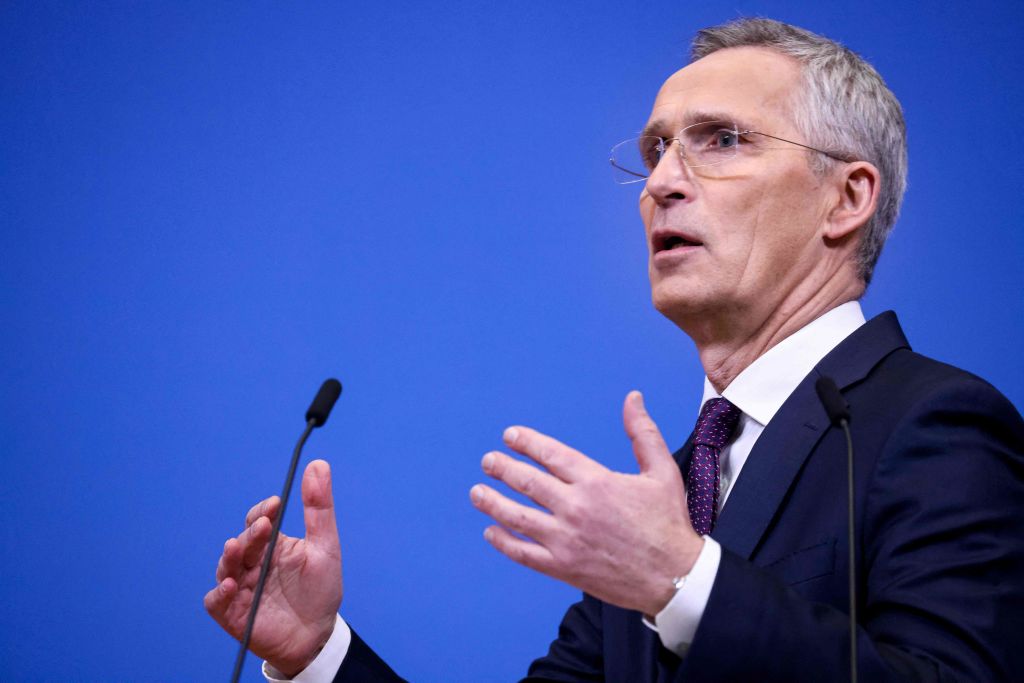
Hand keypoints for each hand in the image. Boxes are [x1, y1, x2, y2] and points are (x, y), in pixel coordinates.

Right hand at [204, 459, 342, 676]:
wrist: (317, 636)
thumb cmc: (321, 591)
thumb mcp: (326, 547)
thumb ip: (319, 508)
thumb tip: (318, 464)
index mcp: (273, 545)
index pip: (260, 520)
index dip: (264, 511)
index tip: (276, 504)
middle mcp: (253, 563)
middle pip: (244, 541)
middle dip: (252, 533)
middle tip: (264, 526)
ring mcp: (241, 587)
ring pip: (226, 567)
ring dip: (230, 557)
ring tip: (237, 548)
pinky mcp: (232, 613)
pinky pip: (217, 601)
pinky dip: (220, 593)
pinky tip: (231, 585)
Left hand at [470, 391, 702, 616]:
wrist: (675, 577)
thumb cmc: (668, 523)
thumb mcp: (662, 472)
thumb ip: (643, 433)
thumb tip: (632, 398)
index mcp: (597, 482)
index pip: (551, 455)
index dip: (527, 443)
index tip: (509, 435)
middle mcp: (576, 508)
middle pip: (527, 483)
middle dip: (503, 469)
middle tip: (488, 461)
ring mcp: (566, 540)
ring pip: (517, 517)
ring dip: (493, 502)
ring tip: (477, 492)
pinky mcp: (564, 567)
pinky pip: (524, 553)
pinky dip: (504, 542)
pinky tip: (491, 532)